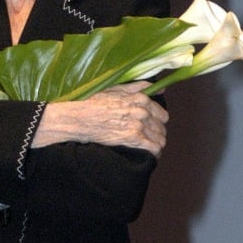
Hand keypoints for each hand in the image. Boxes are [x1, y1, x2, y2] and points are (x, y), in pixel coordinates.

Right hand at [33, 81, 168, 157]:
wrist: (81, 117)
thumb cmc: (95, 102)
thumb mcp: (116, 89)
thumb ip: (139, 87)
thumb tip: (160, 88)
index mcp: (140, 98)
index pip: (160, 112)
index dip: (158, 119)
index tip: (153, 123)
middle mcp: (142, 111)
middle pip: (161, 126)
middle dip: (157, 131)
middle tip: (149, 135)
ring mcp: (139, 125)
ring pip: (160, 137)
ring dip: (156, 142)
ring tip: (149, 145)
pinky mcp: (133, 139)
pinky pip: (154, 148)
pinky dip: (154, 152)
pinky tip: (149, 154)